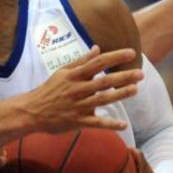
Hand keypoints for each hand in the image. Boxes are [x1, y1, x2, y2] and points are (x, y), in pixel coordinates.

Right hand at [26, 46, 142, 132]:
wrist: (31, 111)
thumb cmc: (49, 90)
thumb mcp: (62, 72)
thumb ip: (81, 61)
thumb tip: (97, 48)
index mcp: (74, 76)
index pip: (98, 63)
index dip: (115, 57)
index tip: (131, 53)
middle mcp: (78, 89)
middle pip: (103, 82)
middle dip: (123, 77)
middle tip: (140, 73)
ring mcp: (78, 106)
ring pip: (102, 100)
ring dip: (119, 95)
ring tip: (135, 90)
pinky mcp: (77, 121)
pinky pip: (96, 124)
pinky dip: (109, 124)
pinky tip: (123, 125)